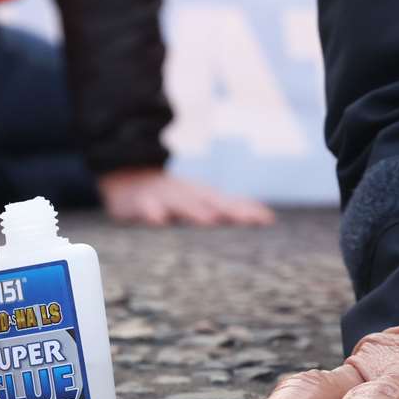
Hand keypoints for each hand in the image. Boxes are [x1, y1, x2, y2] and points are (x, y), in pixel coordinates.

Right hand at [96, 167, 274, 226]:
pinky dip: (152, 211)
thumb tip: (268, 216)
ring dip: (194, 210)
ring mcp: (164, 197)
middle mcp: (188, 195)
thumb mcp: (202, 200)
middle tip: (248, 220)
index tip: (268, 220)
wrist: (130, 178)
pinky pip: (146, 207)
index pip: (230, 204)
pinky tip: (158, 220)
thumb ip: (230, 209)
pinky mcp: (141, 201)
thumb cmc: (174, 197)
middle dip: (230, 211)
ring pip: (180, 203)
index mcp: (204, 196)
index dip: (247, 211)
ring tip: (209, 220)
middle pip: (210, 202)